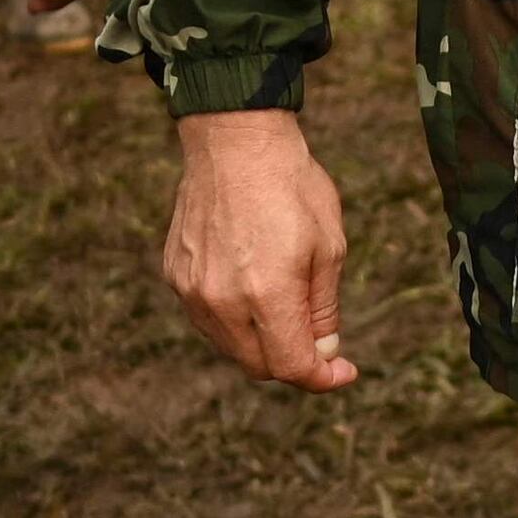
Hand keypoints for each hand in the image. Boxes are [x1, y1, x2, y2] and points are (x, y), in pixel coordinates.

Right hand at [163, 107, 357, 389]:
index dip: (322, 378)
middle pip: (258, 367)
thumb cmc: (291, 186)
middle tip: (319, 343)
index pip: (292, 366)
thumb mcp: (329, 246)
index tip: (342, 371)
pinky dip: (234, 321)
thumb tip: (322, 354)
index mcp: (267, 293)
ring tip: (286, 309)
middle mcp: (222, 300)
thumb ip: (322, 310)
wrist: (234, 139)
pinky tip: (253, 290)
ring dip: (261, 344)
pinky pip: (207, 319)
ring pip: (230, 347)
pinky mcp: (175, 276)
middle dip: (292, 364)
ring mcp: (192, 290)